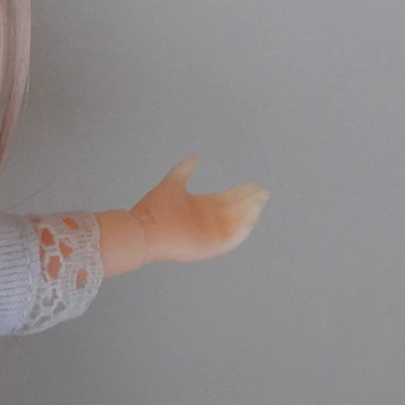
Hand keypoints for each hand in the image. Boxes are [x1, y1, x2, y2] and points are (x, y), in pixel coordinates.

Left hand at [130, 156, 267, 263]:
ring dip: (249, 214)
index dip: (241, 192)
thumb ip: (185, 171)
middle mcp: (208, 221)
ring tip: (259, 202)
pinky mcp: (209, 247)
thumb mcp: (173, 183)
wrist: (142, 230)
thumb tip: (195, 157)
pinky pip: (231, 240)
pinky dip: (242, 230)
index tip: (254, 183)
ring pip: (236, 225)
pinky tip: (250, 217)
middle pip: (235, 211)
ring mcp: (209, 235)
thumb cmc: (155, 210)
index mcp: (202, 207)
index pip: (227, 199)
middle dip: (250, 202)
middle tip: (263, 192)